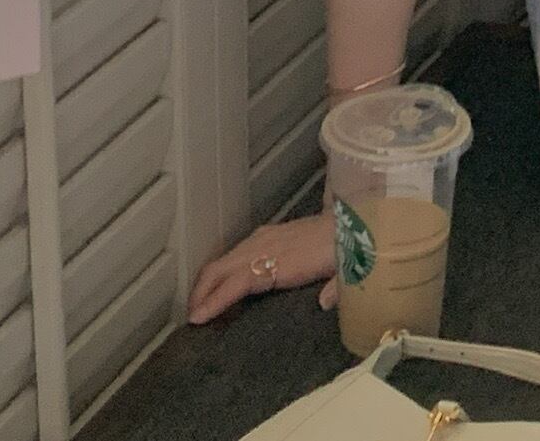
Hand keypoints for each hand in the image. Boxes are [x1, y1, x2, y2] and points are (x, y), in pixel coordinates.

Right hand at [187, 212, 337, 324]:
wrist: (350, 221)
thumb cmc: (346, 250)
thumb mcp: (345, 271)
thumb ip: (336, 288)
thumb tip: (323, 303)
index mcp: (284, 259)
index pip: (241, 280)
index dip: (217, 299)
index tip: (197, 317)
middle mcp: (268, 246)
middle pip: (224, 267)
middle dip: (202, 291)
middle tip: (189, 316)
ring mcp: (265, 238)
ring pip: (226, 258)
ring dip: (208, 280)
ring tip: (197, 304)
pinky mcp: (267, 235)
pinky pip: (236, 253)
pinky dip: (221, 269)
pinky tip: (218, 283)